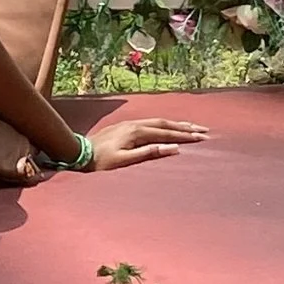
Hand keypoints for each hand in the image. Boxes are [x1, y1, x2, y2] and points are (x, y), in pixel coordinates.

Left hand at [84, 113, 209, 173]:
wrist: (80, 153)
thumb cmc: (102, 161)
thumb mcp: (125, 161)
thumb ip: (148, 153)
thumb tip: (172, 149)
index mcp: (137, 132)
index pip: (166, 133)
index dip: (184, 136)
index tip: (201, 138)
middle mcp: (135, 124)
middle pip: (165, 123)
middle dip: (185, 127)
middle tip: (203, 130)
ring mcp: (130, 124)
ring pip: (159, 121)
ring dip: (176, 124)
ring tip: (192, 127)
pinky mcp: (126, 126)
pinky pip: (151, 123)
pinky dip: (164, 124)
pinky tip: (168, 127)